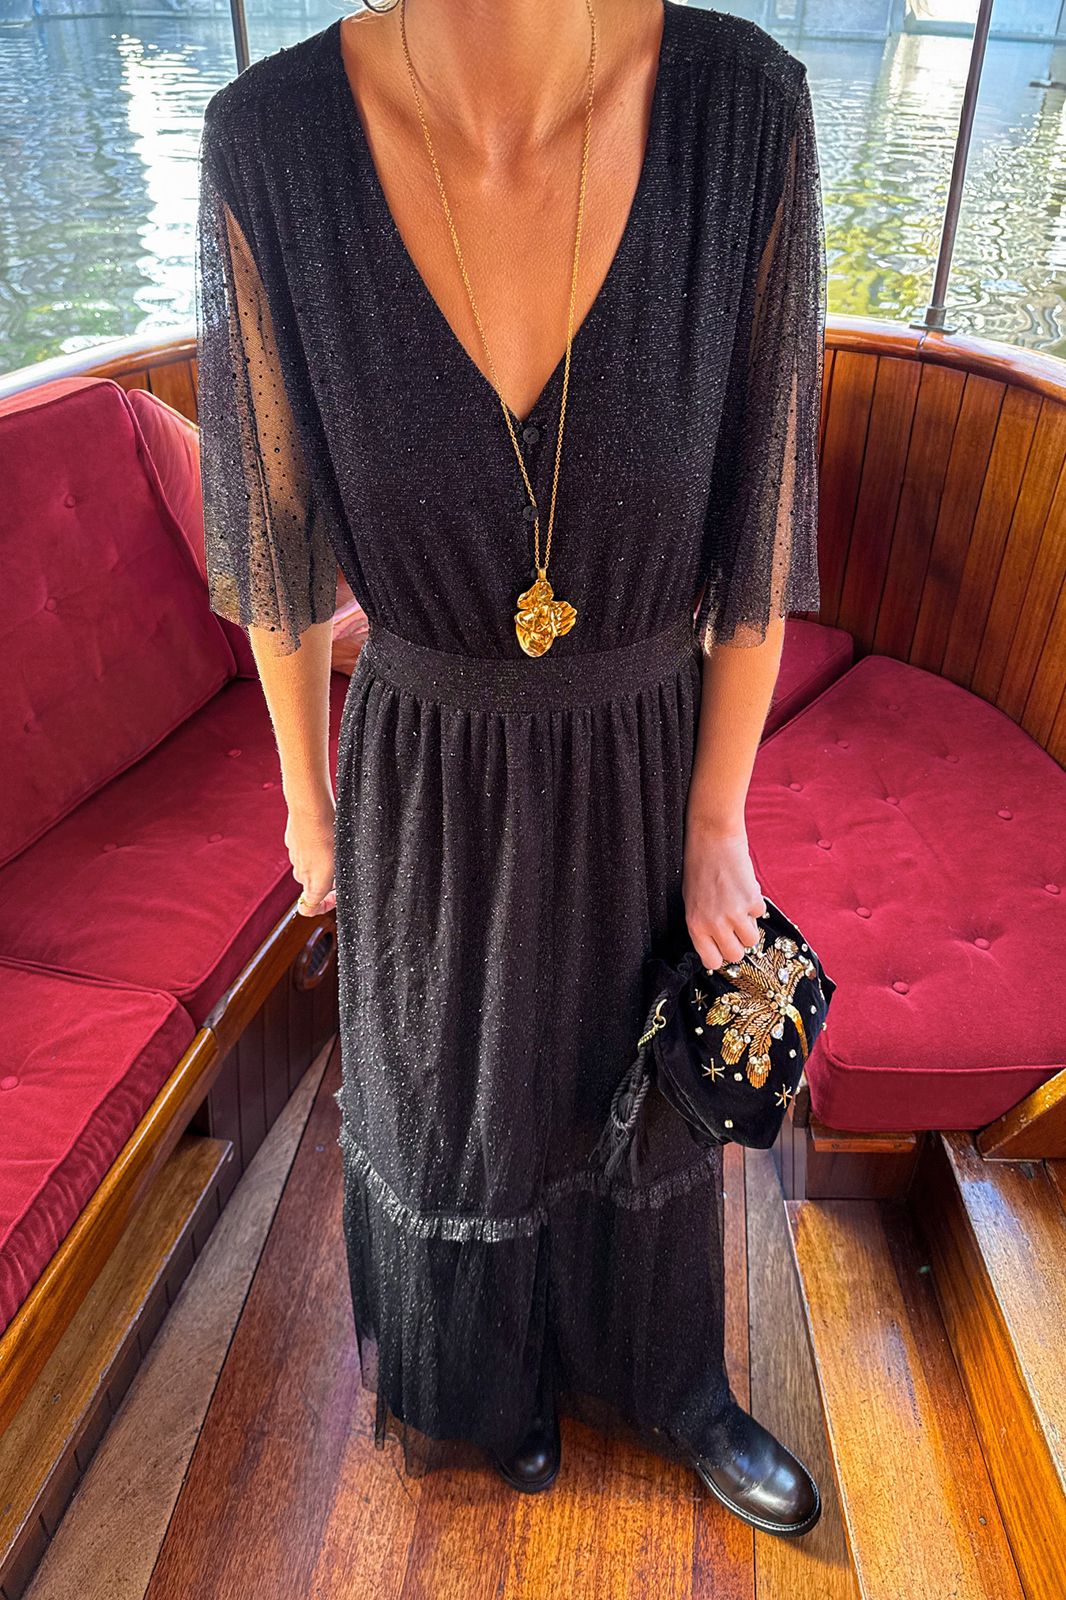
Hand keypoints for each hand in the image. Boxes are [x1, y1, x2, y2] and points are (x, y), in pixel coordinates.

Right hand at [285, 798, 336, 915]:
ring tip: (333, 845)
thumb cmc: (330, 836)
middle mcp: (301, 875)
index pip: (308, 909)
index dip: (324, 906)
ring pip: (308, 866)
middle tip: (341, 865)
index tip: (336, 894)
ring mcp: (294, 858)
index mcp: (315, 885)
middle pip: (312, 885)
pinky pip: (303, 850)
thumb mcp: (343, 862)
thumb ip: (337, 878)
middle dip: (326, 879)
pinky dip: (312, 846)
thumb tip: (336, 881)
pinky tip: (323, 833)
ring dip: (319, 861)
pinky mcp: (291, 843)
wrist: (311, 810)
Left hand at [682, 821, 766, 970]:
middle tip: (734, 926)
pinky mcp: (752, 900)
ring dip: (749, 925)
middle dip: (738, 942)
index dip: (720, 954)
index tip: (723, 945)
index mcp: (695, 925)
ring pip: (752, 940)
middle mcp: (714, 923)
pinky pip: (761, 914)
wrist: (712, 839)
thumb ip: (705, 925)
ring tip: (739, 906)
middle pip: (735, 955)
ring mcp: (734, 913)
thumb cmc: (699, 867)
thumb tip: (720, 944)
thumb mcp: (693, 901)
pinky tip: (744, 889)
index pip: (712, 962)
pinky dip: (756, 904)